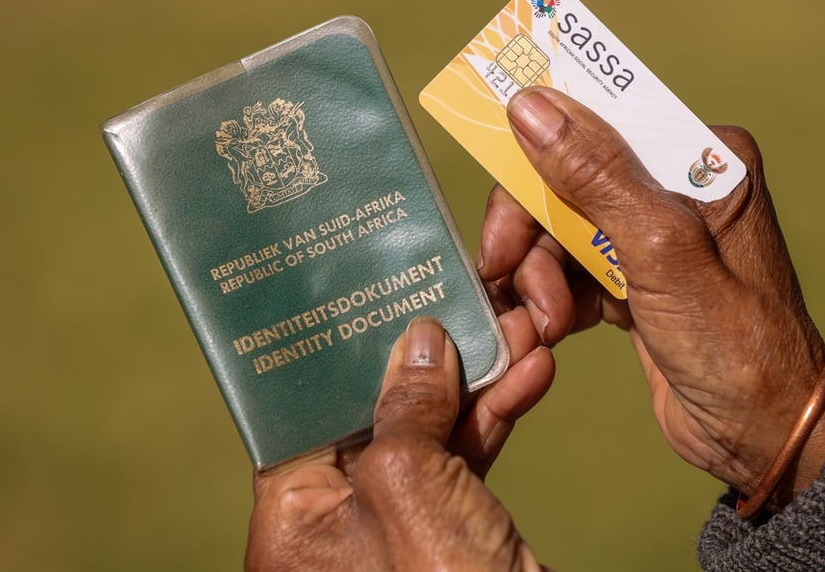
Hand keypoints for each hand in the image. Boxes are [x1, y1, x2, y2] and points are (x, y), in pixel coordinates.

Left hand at [245, 317, 552, 570]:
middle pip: (373, 411)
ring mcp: (398, 521)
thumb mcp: (407, 485)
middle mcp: (337, 516)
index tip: (366, 299)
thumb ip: (406, 407)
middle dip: (421, 356)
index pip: (302, 411)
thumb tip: (418, 340)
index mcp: (294, 514)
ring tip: (510, 324)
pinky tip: (530, 373)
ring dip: (473, 378)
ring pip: (428, 428)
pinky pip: (466, 457)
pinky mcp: (451, 526)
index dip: (337, 352)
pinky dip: (496, 415)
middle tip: (453, 297)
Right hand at [478, 86, 824, 508]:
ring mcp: (651, 236)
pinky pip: (569, 270)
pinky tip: (549, 328)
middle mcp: (676, 186)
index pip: (600, 127)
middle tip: (500, 270)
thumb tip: (530, 106)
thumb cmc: (731, 340)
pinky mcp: (632, 280)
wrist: (762, 435)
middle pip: (568, 180)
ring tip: (544, 322)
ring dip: (539, 275)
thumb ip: (596, 176)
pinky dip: (551, 297)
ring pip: (560, 230)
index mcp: (701, 158)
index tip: (500, 194)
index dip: (539, 152)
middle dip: (531, 231)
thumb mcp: (659, 249)